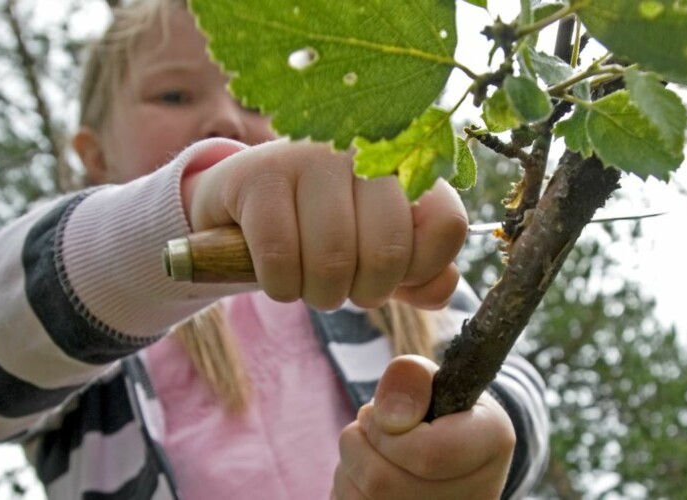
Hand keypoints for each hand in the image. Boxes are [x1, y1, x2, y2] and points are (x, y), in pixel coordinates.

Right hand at [182, 140, 467, 309]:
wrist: (240, 208)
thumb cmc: (319, 232)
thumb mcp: (374, 253)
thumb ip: (419, 274)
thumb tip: (443, 289)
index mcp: (404, 165)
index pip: (447, 224)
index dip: (420, 270)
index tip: (390, 275)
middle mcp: (363, 150)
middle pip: (389, 249)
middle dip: (365, 292)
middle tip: (343, 286)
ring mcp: (308, 156)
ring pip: (333, 258)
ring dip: (320, 293)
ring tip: (308, 282)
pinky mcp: (258, 174)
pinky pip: (280, 256)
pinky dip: (280, 285)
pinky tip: (277, 275)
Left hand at [334, 356, 514, 499]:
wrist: (450, 453)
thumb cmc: (437, 410)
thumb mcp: (433, 382)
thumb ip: (412, 377)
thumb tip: (387, 414)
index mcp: (492, 443)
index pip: (428, 453)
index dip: (387, 429)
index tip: (381, 413)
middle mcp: (477, 495)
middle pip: (383, 481)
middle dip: (359, 443)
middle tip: (371, 426)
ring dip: (350, 466)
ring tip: (373, 450)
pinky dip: (349, 487)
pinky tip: (368, 478)